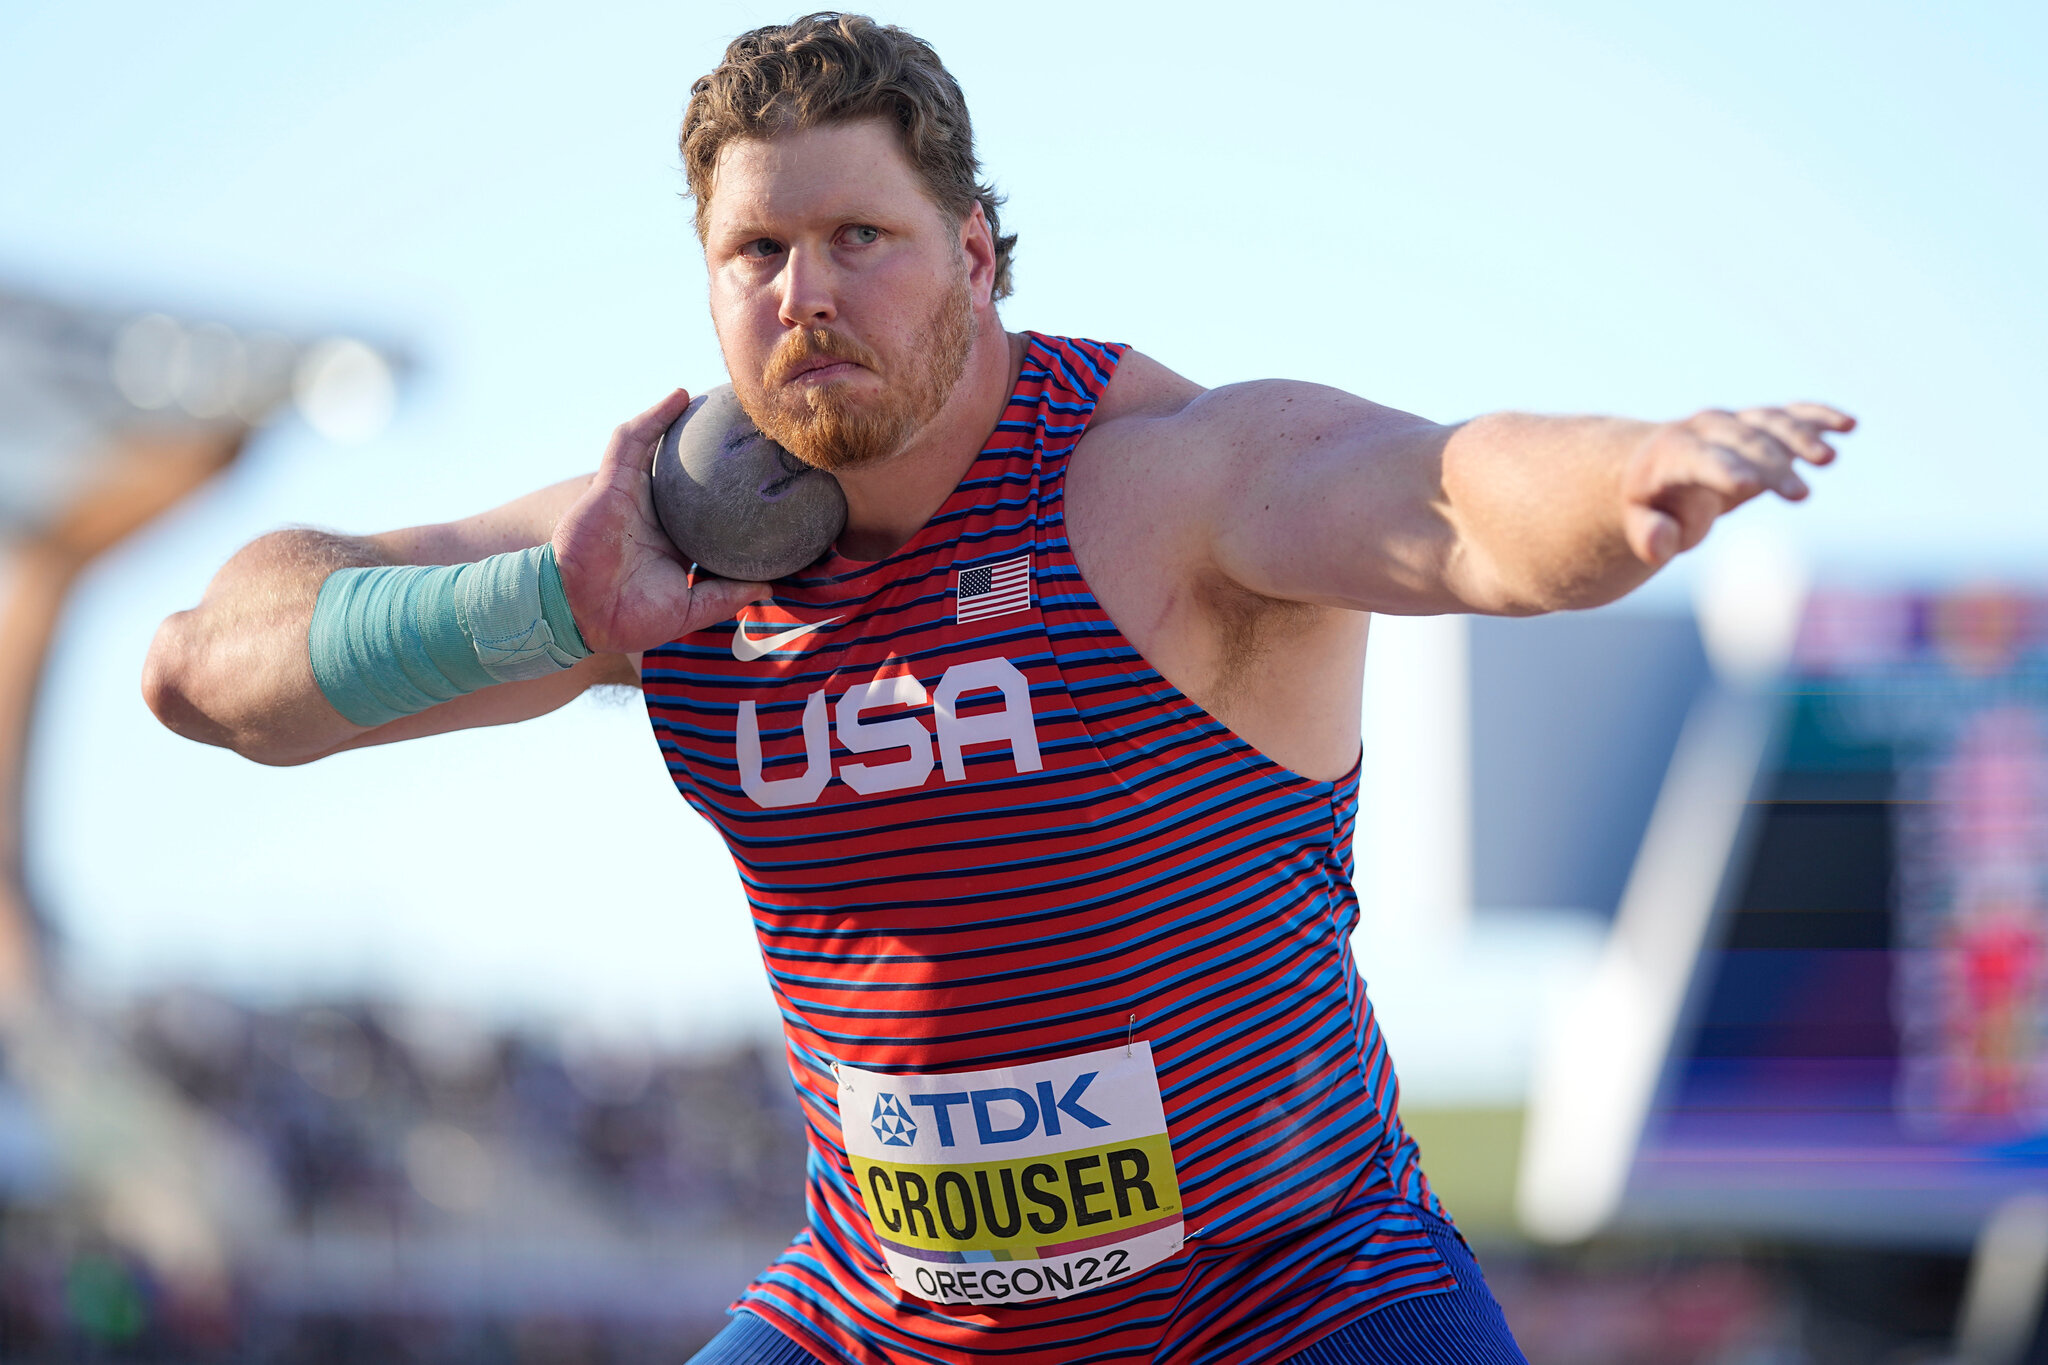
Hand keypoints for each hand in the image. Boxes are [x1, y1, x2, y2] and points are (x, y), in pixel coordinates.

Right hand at [551, 388, 768, 653]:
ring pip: (662, 449)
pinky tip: (680, 396)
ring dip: (683, 421)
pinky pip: (633, 440)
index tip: (767, 481)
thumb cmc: (628, 618)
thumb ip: (726, 595)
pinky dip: (655, 416)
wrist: (579, 613)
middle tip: (748, 431)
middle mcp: (656, 515)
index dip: (732, 496)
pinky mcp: (613, 482)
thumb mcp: (689, 610)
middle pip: (688, 474)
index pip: (708, 512)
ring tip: (716, 399)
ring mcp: (634, 496)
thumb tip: (770, 584)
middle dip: (712, 452)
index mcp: (674, 542)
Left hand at [1621, 403, 1854, 567]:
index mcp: (1671, 452)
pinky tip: (1849, 425)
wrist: (1660, 464)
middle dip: (1772, 466)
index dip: (1724, 470)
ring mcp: (1736, 422)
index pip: (1699, 459)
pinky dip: (1818, 417)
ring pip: (1770, 423)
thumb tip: (1660, 543)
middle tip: (1801, 497)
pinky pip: (1792, 414)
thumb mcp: (1641, 523)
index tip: (1750, 486)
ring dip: (1800, 438)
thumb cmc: (1653, 503)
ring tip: (1828, 461)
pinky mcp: (1761, 423)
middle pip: (1742, 442)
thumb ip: (1649, 535)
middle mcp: (1704, 428)